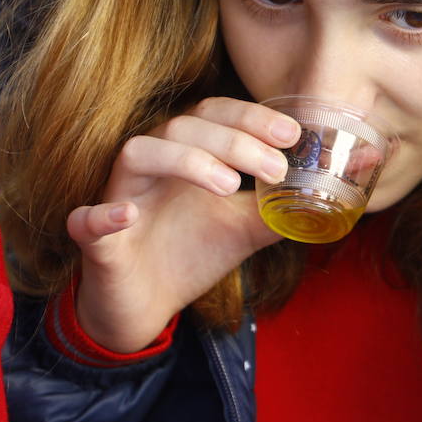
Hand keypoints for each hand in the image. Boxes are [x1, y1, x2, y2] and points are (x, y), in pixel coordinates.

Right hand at [65, 97, 300, 351]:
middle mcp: (149, 163)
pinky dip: (103, 215)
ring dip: (185, 160)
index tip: (290, 134)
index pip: (213, 114)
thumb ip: (282, 206)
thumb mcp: (244, 229)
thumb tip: (336, 189)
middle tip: (276, 168)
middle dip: (233, 141)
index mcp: (184, 152)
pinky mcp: (93, 239)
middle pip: (182, 125)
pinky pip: (85, 218)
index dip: (249, 116)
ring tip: (228, 187)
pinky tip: (127, 215)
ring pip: (137, 152)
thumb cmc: (191, 252)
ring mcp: (117, 195)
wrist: (145, 307)